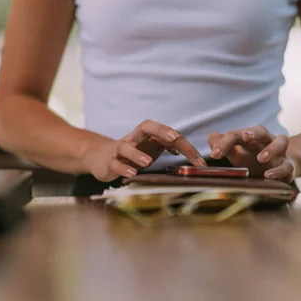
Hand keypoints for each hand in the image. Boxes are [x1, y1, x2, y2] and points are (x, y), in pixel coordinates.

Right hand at [87, 120, 205, 181]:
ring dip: (137, 154)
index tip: (198, 160)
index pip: (167, 134)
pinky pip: (115, 163)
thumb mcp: (151, 148)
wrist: (101, 157)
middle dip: (161, 130)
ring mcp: (120, 149)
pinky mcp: (109, 162)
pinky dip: (123, 167)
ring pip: (127, 146)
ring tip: (148, 162)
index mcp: (147, 134)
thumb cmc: (133, 152)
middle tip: (174, 138)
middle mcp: (134, 138)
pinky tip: (132, 174)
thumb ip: (169, 147)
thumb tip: (189, 152)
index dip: (184, 146)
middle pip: (146, 127)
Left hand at [208, 125, 296, 182]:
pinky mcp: (289, 165)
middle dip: (253, 132)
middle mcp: (266, 140)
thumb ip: (222, 145)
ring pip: (281, 141)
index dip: (224, 143)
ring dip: (271, 149)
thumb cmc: (252, 158)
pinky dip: (279, 170)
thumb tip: (212, 139)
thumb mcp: (235, 152)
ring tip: (261, 158)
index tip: (215, 155)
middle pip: (261, 130)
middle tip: (245, 136)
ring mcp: (280, 151)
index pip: (236, 135)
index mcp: (250, 137)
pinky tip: (268, 175)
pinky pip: (287, 165)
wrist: (280, 167)